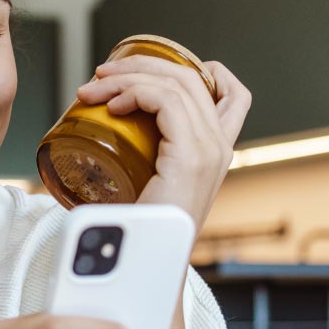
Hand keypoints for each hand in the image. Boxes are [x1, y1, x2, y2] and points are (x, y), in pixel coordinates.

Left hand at [75, 56, 252, 230]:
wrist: (149, 264)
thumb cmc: (143, 228)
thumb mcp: (152, 183)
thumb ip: (147, 160)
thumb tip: (102, 137)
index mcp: (217, 151)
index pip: (234, 96)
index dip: (205, 71)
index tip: (156, 70)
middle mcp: (220, 146)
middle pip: (192, 77)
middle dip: (142, 64)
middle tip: (102, 73)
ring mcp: (209, 150)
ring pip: (174, 82)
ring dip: (127, 76)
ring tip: (93, 90)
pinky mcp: (190, 156)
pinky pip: (164, 99)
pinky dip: (133, 92)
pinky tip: (110, 107)